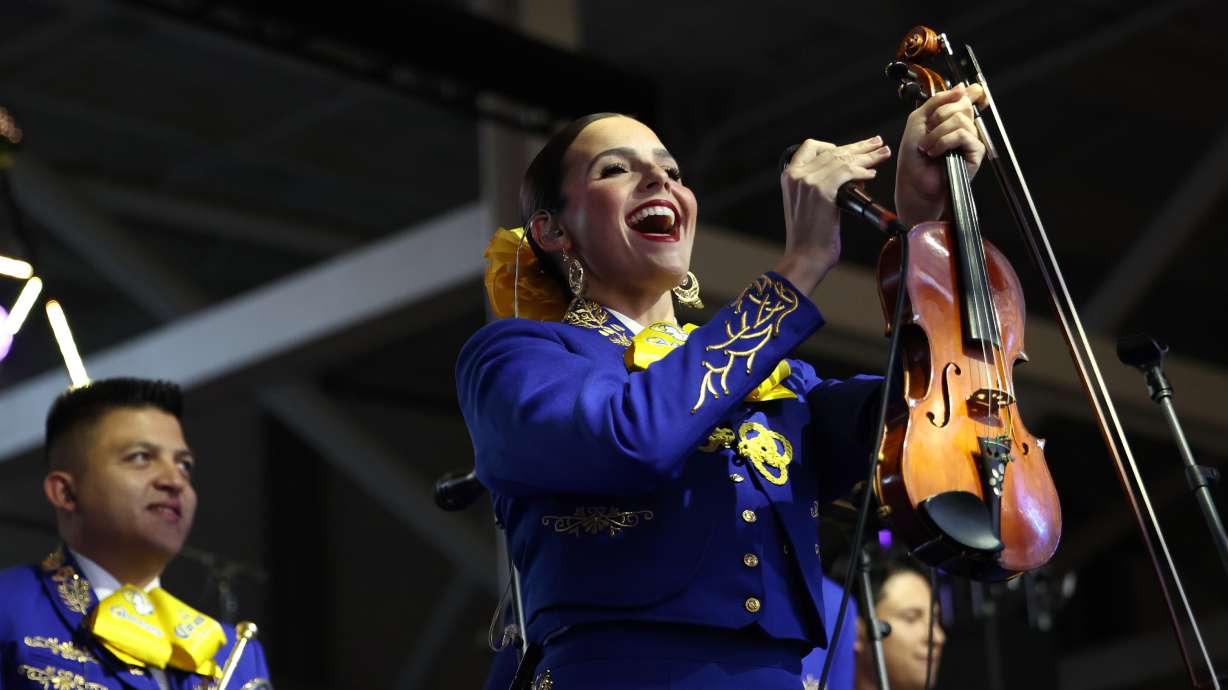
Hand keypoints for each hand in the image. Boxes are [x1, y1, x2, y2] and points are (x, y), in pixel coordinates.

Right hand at [775, 136, 891, 292]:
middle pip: (832, 151)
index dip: (833, 145)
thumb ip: (819, 186)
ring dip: (867, 156)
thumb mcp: (806, 205)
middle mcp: (797, 175)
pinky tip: (871, 175)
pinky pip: (848, 172)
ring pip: (843, 159)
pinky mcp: (822, 192)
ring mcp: (808, 182)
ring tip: (883, 154)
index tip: (850, 149)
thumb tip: (850, 175)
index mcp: (789, 176)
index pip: (811, 147)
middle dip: (859, 147)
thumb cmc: (809, 238)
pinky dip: (863, 172)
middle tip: (877, 144)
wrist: (804, 257)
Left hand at [895, 83, 986, 227]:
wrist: (913, 180)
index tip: (960, 94)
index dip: (971, 91)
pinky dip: (944, 142)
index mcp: (952, 116)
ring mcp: (971, 139)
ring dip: (937, 133)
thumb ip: (937, 101)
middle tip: (927, 134)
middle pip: (962, 103)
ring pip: (960, 119)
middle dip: (939, 116)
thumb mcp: (918, 120)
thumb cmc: (913, 155)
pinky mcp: (975, 152)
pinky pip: (962, 135)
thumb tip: (961, 87)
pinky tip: (935, 153)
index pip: (971, 95)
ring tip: (927, 147)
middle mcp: (964, 126)